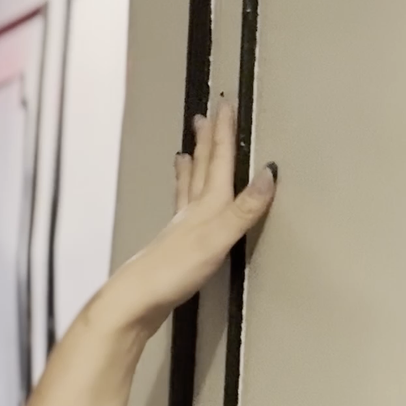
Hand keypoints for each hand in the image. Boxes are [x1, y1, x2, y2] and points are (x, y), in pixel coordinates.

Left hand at [91, 92, 275, 332]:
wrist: (135, 302)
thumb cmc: (174, 270)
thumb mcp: (218, 238)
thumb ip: (244, 209)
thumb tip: (270, 172)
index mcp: (205, 206)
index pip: (218, 161)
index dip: (223, 133)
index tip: (225, 104)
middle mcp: (191, 212)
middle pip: (201, 169)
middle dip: (205, 141)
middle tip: (203, 114)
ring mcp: (179, 229)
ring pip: (188, 189)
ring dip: (191, 167)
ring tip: (186, 149)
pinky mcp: (173, 248)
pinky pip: (182, 212)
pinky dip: (183, 198)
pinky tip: (181, 204)